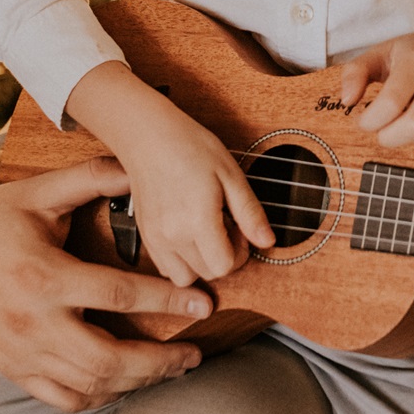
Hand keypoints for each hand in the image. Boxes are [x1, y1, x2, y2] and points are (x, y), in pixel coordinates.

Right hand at [0, 160, 214, 411]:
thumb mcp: (39, 192)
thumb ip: (90, 179)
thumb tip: (137, 164)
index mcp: (44, 275)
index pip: (117, 294)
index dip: (166, 300)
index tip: (202, 304)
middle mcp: (32, 321)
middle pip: (108, 357)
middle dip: (159, 361)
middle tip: (194, 354)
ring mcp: (22, 352)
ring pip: (89, 384)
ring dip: (137, 382)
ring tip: (172, 369)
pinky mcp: (14, 368)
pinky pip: (62, 399)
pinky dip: (99, 397)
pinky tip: (126, 384)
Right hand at [67, 64, 274, 288]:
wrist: (150, 136)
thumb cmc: (191, 147)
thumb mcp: (231, 175)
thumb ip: (250, 213)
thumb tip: (268, 241)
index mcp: (196, 221)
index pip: (225, 266)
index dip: (241, 251)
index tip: (240, 227)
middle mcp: (172, 236)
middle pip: (208, 273)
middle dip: (225, 256)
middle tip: (226, 224)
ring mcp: (155, 238)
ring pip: (184, 277)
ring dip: (202, 263)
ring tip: (207, 232)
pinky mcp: (145, 235)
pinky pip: (165, 266)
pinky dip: (181, 260)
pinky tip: (189, 233)